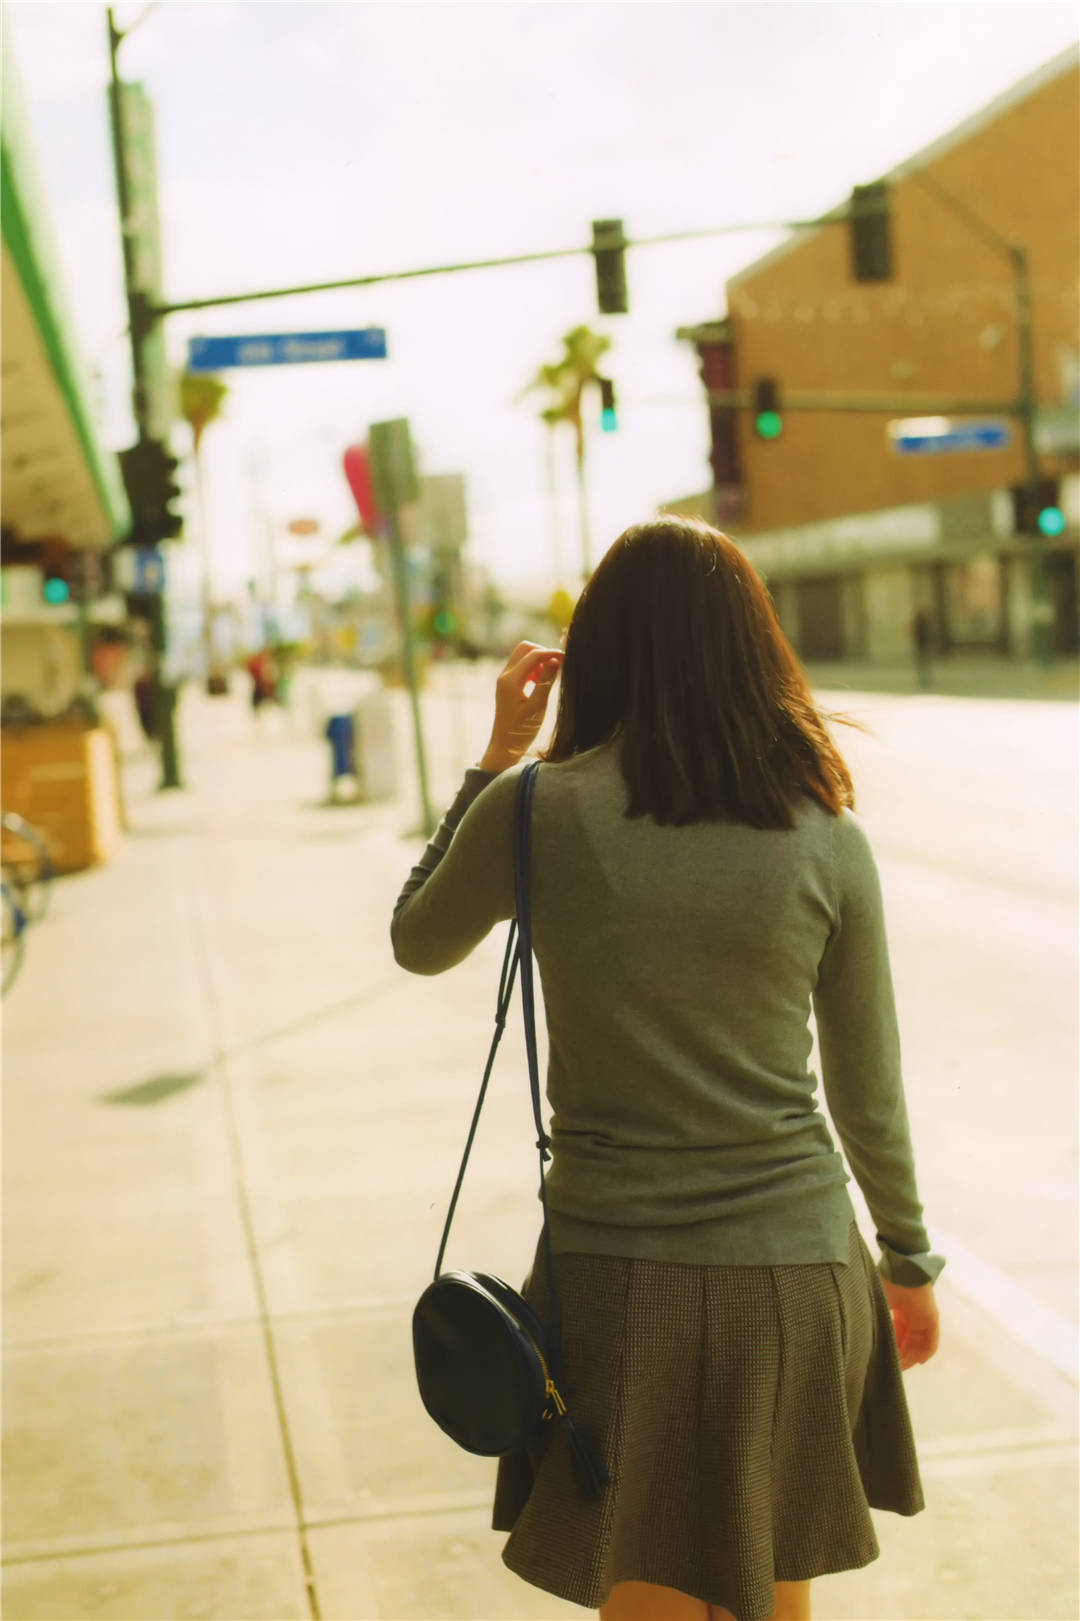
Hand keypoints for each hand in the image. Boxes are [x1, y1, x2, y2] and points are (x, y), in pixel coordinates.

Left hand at [479, 641, 563, 771]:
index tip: (567, 658)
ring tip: (549, 678)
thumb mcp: (537, 707)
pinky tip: (541, 682)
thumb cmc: (521, 731)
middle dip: (543, 652)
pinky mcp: (507, 685)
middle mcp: (504, 676)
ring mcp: (504, 680)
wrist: (504, 746)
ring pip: (522, 656)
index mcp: (510, 681)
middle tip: (557, 666)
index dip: (551, 653)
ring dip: (538, 660)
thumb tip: (555, 661)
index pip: (533, 655)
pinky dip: (533, 668)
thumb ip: (546, 682)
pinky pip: (521, 666)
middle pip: (524, 648)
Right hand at [879, 1276, 939, 1371]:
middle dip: (900, 1356)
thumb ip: (875, 1320)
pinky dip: (926, 1353)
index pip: (897, 1335)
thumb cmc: (888, 1283)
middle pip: (908, 1343)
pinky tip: (918, 1361)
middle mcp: (912, 1317)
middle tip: (891, 1368)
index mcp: (899, 1311)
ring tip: (901, 1367)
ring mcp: (923, 1319)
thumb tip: (861, 1337)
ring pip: (919, 1345)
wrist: (902, 1270)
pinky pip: (932, 1341)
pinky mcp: (932, 1319)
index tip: (883, 1361)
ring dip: (911, 1357)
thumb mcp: (879, 1305)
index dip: (892, 1349)